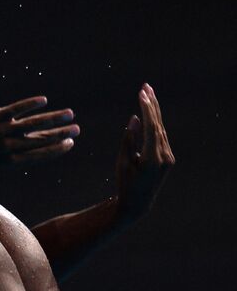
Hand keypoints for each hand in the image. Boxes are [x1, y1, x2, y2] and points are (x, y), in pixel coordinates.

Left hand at [0, 95, 78, 168]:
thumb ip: (18, 149)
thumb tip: (37, 141)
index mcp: (12, 160)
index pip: (40, 154)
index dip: (57, 149)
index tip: (70, 143)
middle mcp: (10, 147)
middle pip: (41, 139)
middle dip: (61, 134)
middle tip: (77, 129)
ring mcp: (3, 132)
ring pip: (33, 124)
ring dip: (53, 118)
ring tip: (69, 113)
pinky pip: (16, 110)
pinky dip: (30, 104)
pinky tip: (44, 101)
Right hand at [115, 82, 174, 222]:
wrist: (137, 203)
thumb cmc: (125, 182)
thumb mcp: (122, 162)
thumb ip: (129, 139)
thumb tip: (136, 118)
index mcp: (151, 159)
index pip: (152, 127)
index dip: (147, 109)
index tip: (141, 93)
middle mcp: (164, 157)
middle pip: (159, 125)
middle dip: (152, 105)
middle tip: (146, 87)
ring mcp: (168, 158)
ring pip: (161, 130)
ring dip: (154, 112)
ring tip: (147, 94)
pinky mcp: (168, 159)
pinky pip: (161, 137)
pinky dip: (155, 124)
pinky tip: (150, 112)